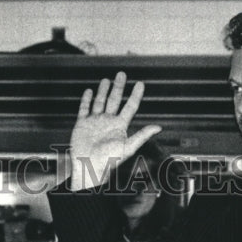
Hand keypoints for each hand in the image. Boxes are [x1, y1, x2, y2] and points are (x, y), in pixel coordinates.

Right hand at [68, 72, 161, 190]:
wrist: (88, 167)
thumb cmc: (109, 161)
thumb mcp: (128, 147)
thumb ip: (142, 135)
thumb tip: (159, 127)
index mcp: (120, 126)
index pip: (130, 106)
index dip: (136, 95)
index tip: (140, 84)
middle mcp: (108, 122)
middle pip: (115, 100)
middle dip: (118, 87)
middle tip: (122, 74)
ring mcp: (95, 122)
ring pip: (100, 102)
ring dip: (103, 91)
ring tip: (106, 80)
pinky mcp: (82, 124)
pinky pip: (84, 109)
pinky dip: (86, 100)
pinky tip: (89, 91)